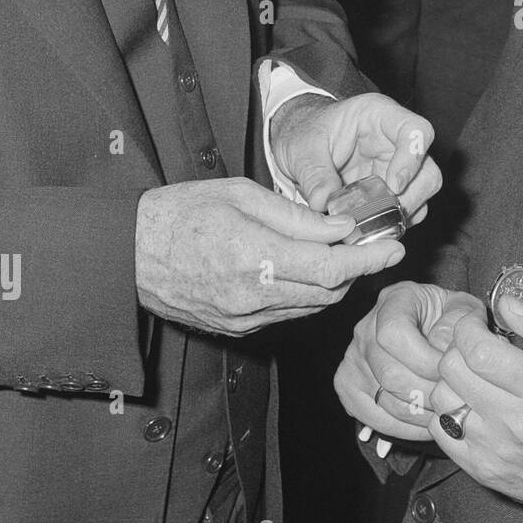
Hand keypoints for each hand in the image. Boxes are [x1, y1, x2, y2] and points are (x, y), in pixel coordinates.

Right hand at [135, 177, 403, 335]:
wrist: (127, 253)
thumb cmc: (182, 211)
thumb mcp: (241, 194)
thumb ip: (296, 215)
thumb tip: (342, 227)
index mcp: (254, 255)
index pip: (331, 268)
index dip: (369, 260)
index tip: (396, 247)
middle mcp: (252, 295)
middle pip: (328, 292)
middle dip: (358, 270)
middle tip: (376, 246)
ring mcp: (243, 318)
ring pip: (311, 307)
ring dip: (334, 284)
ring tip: (344, 255)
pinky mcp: (235, 328)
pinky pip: (287, 314)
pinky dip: (306, 295)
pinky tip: (306, 271)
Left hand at [270, 91, 440, 219]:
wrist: (301, 143)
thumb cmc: (305, 133)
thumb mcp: (301, 148)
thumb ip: (313, 173)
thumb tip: (325, 202)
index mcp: (380, 116)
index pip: (416, 130)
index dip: (412, 159)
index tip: (394, 185)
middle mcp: (396, 142)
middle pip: (428, 170)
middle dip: (410, 198)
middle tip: (380, 215)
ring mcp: (397, 168)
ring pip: (422, 195)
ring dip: (400, 215)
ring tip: (367, 225)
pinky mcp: (392, 191)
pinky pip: (406, 212)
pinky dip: (390, 225)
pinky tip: (367, 229)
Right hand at [335, 281, 485, 441]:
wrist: (430, 326)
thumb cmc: (449, 318)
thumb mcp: (464, 308)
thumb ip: (460, 320)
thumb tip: (441, 347)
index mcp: (394, 301)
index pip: (394, 333)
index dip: (423, 359)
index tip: (447, 372)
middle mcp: (365, 328)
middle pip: (389, 373)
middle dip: (427, 393)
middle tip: (452, 399)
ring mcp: (353, 358)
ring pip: (383, 400)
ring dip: (420, 414)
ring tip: (444, 413)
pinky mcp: (348, 385)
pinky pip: (372, 417)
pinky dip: (403, 428)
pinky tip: (426, 422)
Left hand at [429, 300, 522, 522]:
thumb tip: (506, 305)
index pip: (478, 351)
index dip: (468, 327)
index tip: (477, 321)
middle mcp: (514, 423)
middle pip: (452, 372)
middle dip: (457, 347)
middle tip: (476, 344)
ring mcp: (494, 451)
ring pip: (441, 400)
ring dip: (452, 379)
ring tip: (475, 374)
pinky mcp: (482, 470)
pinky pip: (441, 432)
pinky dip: (448, 411)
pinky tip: (471, 403)